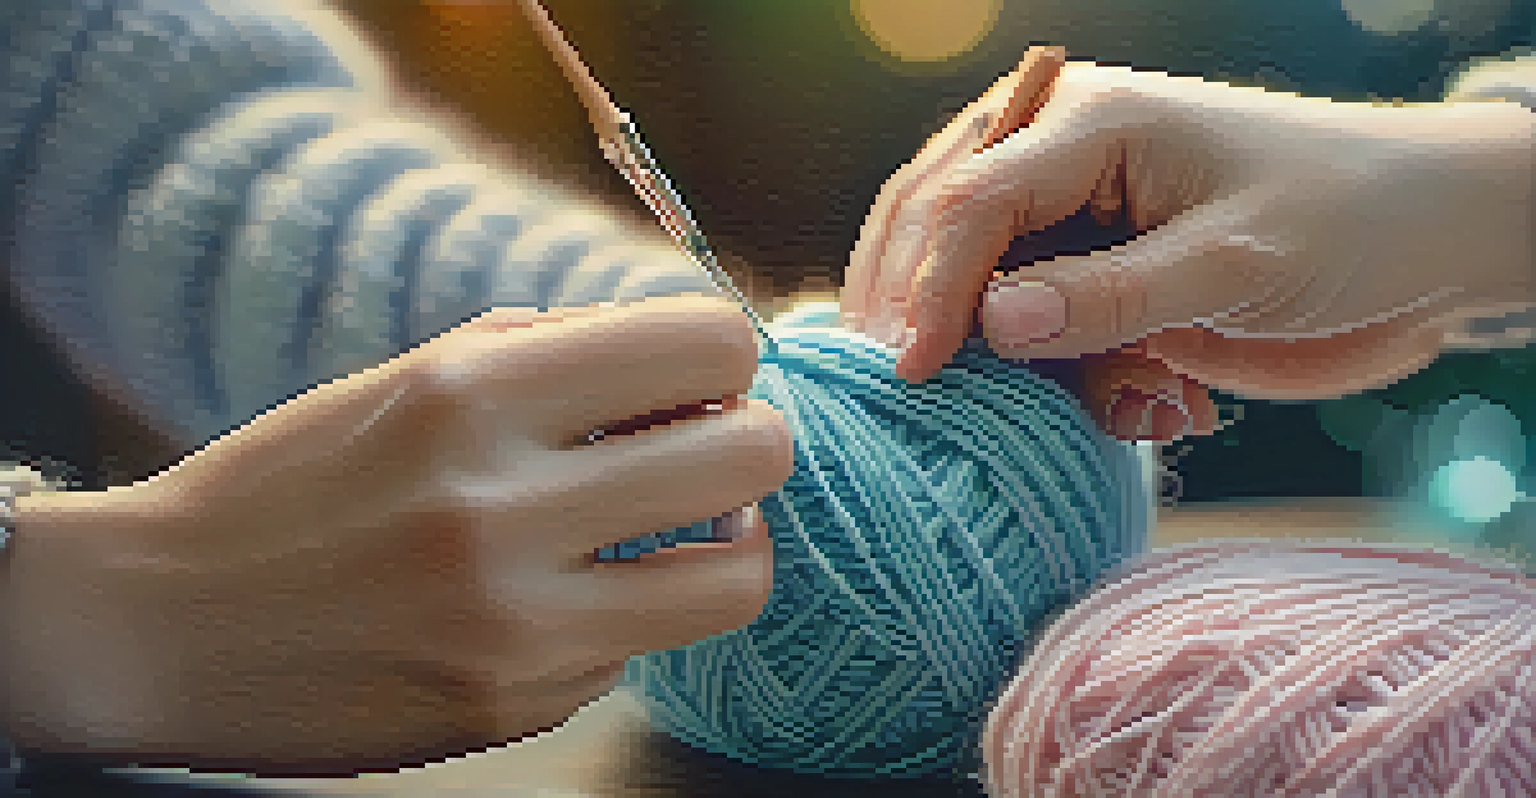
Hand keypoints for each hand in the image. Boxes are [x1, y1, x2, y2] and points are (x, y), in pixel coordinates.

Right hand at [1, 294, 792, 774]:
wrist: (162, 627)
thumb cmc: (292, 484)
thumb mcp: (412, 380)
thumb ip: (554, 358)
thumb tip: (691, 364)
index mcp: (473, 396)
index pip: (704, 343)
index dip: (722, 356)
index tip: (699, 378)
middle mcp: (503, 509)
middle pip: (754, 455)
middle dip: (749, 445)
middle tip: (708, 454)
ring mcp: (515, 626)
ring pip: (737, 580)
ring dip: (723, 547)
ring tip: (672, 535)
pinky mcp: (515, 707)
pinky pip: (637, 648)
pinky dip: (618, 617)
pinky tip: (551, 602)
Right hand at [846, 47, 1535, 410]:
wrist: (1428, 245)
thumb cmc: (1350, 223)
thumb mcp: (1235, 261)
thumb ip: (1110, 294)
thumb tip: (989, 325)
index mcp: (1087, 121)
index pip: (968, 198)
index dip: (928, 286)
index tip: (911, 372)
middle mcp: (1059, 158)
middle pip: (934, 224)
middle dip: (918, 310)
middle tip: (904, 396)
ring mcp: (1071, 218)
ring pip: (972, 283)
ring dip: (994, 356)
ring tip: (1027, 407)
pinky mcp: (1093, 276)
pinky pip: (1030, 331)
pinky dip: (1055, 381)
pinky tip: (1134, 408)